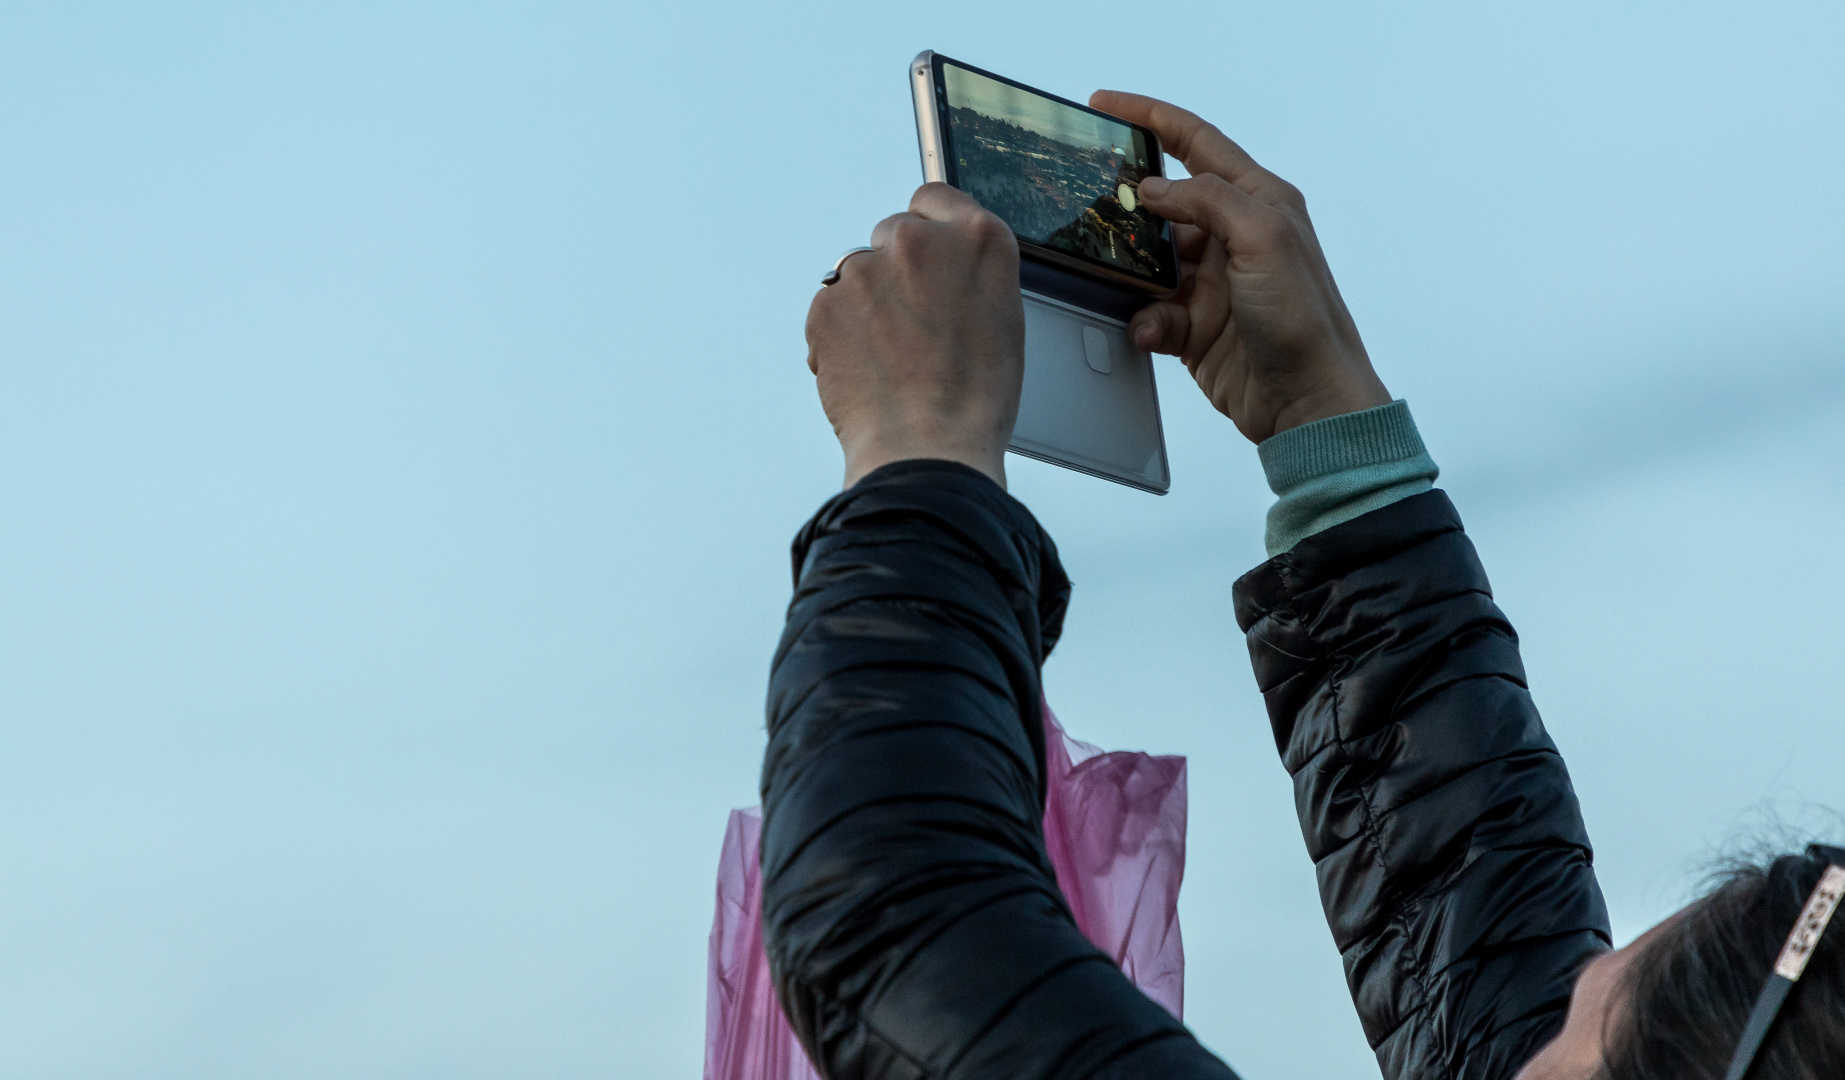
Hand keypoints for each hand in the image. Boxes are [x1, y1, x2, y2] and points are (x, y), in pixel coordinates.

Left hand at [806, 183, 1023, 488]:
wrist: (927, 449)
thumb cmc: (974, 400)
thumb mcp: (1003, 320)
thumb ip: (971, 274)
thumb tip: (944, 266)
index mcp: (978, 240)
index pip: (935, 198)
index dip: (928, 230)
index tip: (924, 255)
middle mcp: (920, 242)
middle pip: (892, 234)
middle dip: (895, 271)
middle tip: (911, 326)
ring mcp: (867, 269)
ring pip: (857, 273)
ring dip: (866, 305)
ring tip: (891, 359)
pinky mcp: (826, 302)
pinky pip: (829, 309)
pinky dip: (840, 335)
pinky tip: (866, 370)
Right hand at [1091, 91, 1391, 443]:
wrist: (1307, 402)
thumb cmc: (1304, 320)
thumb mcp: (1263, 238)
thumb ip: (1208, 199)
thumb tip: (1156, 187)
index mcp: (1258, 201)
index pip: (1196, 141)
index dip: (1150, 118)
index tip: (1105, 106)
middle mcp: (1234, 236)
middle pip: (1165, 202)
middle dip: (1129, 205)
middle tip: (1092, 201)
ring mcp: (1212, 282)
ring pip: (1150, 259)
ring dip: (1133, 272)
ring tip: (1116, 274)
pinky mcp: (1195, 324)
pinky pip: (1151, 310)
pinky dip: (1145, 319)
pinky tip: (1150, 330)